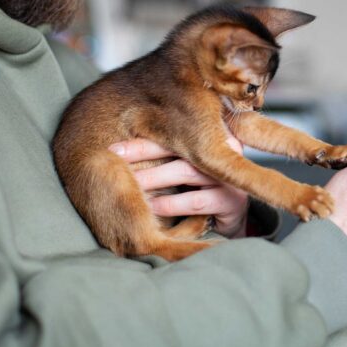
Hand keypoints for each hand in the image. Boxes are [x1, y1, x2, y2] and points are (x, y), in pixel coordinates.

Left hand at [108, 137, 249, 237]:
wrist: (228, 215)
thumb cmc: (198, 185)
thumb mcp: (183, 164)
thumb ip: (164, 151)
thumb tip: (118, 145)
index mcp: (210, 134)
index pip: (175, 131)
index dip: (142, 139)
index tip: (112, 149)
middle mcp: (224, 149)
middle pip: (181, 147)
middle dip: (144, 154)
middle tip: (116, 164)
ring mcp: (230, 175)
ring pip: (186, 172)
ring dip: (155, 179)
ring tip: (132, 187)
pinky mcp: (233, 201)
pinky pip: (197, 200)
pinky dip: (172, 204)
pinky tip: (154, 207)